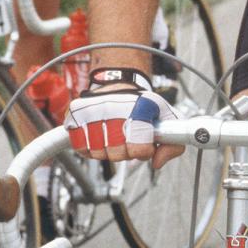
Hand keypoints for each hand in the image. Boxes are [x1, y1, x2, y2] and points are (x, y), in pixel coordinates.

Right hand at [65, 68, 181, 167]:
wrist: (119, 85)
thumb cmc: (143, 106)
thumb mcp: (166, 118)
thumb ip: (173, 144)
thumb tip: (156, 163)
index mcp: (141, 106)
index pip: (139, 149)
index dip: (143, 151)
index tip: (144, 143)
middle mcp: (114, 106)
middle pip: (117, 154)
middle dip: (125, 152)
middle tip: (127, 139)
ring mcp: (92, 110)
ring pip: (99, 153)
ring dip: (107, 151)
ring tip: (113, 136)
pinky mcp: (75, 114)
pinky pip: (81, 148)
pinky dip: (90, 148)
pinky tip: (99, 137)